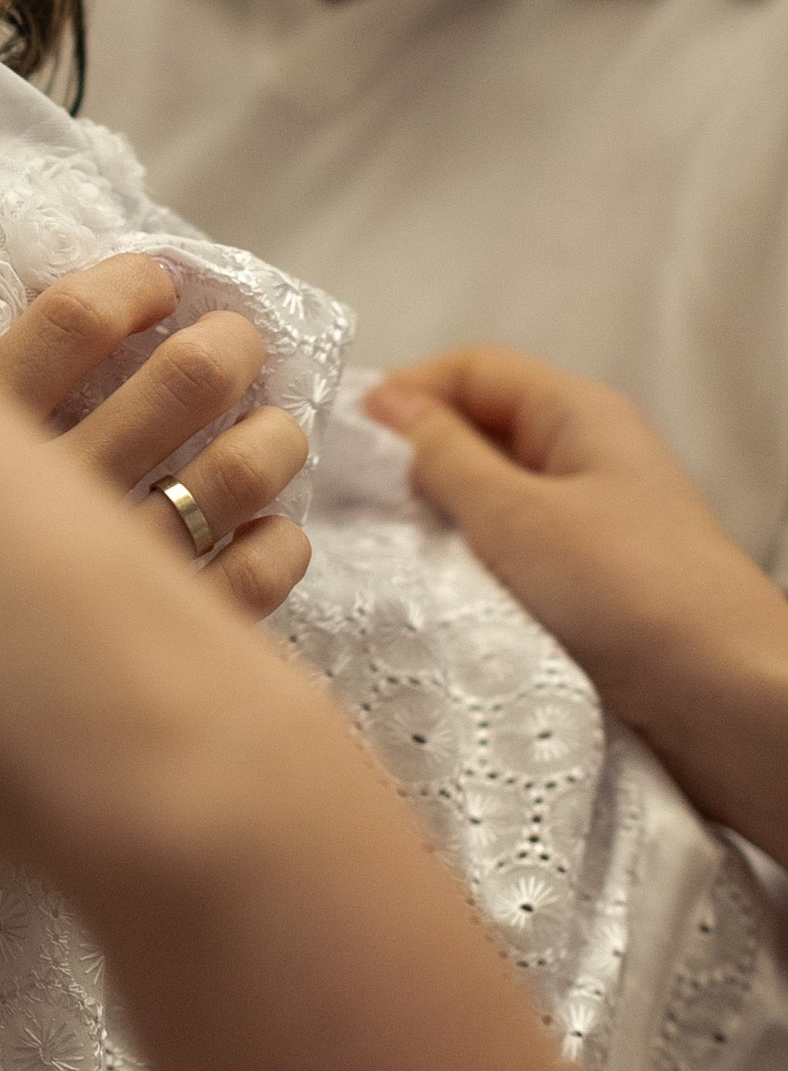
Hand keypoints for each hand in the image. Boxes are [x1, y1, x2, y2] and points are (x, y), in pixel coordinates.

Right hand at [0, 255, 309, 617]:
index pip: (76, 321)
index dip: (134, 286)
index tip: (157, 283)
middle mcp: (62, 493)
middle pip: (184, 380)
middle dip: (228, 347)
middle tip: (235, 344)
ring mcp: (122, 571)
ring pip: (241, 469)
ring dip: (274, 438)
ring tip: (274, 430)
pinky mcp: (167, 646)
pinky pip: (258, 576)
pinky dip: (281, 546)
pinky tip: (272, 536)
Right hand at [368, 348, 787, 852]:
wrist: (730, 700)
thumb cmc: (631, 594)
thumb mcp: (517, 516)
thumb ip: (444, 456)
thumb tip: (388, 403)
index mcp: (578, 413)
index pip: (472, 370)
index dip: (406, 393)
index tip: (341, 440)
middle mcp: (585, 456)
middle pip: (479, 431)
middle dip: (414, 460)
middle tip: (350, 504)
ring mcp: (588, 522)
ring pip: (489, 499)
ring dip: (438, 522)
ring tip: (383, 555)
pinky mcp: (587, 584)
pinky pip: (510, 554)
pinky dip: (468, 567)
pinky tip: (432, 598)